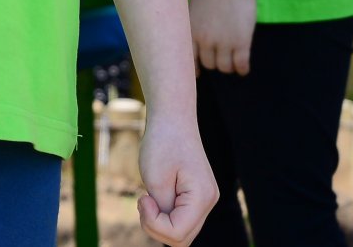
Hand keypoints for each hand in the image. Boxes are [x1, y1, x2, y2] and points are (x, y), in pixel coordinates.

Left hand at [136, 114, 217, 244]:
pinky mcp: (197, 196)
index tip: (143, 198)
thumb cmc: (162, 143)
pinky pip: (181, 219)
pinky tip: (155, 197)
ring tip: (149, 198)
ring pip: (182, 232)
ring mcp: (205, 200)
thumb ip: (161, 210)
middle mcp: (209, 201)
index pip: (177, 233)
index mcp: (202, 197)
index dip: (153, 223)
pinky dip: (165, 215)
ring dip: (160, 222)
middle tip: (143, 199)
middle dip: (156, 226)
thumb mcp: (155, 180)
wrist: (172, 118)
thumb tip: (165, 230)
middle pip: (181, 238)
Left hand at [189, 0, 256, 74]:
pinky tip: (243, 69)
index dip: (195, 68)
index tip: (199, 74)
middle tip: (221, 60)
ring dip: (228, 67)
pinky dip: (242, 69)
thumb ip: (191, 22)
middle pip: (209, 64)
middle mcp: (206, 40)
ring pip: (225, 67)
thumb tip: (190, 33)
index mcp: (192, 31)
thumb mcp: (193, 5)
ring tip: (232, 63)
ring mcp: (224, 42)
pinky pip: (241, 64)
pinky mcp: (241, 42)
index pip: (190, 59)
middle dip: (215, 63)